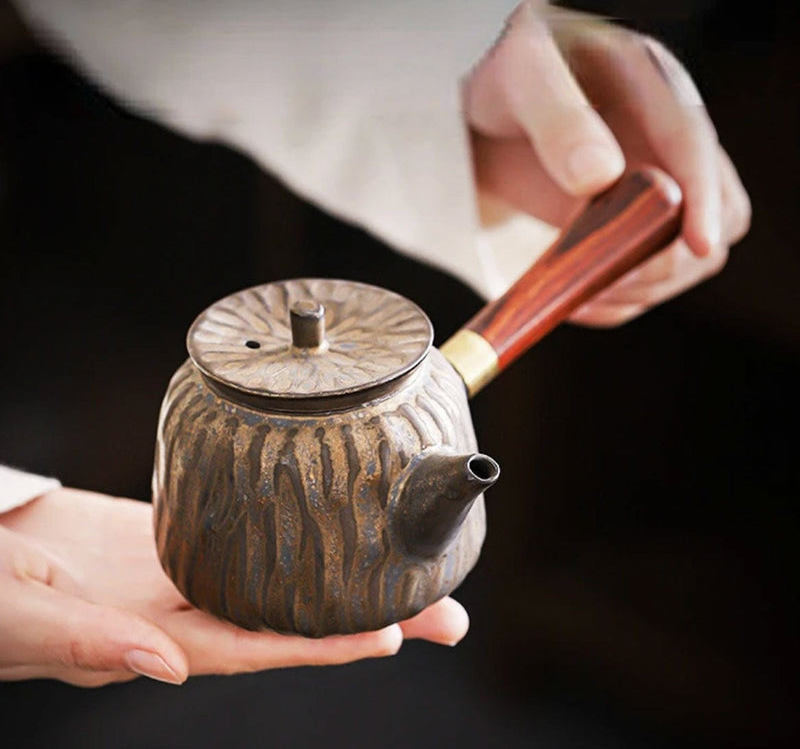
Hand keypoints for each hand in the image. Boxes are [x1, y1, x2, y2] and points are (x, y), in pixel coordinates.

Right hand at [0, 488, 467, 686]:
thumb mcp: (24, 618)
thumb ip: (90, 642)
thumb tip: (161, 668)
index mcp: (153, 641)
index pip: (254, 647)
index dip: (319, 646)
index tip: (388, 635)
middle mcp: (185, 615)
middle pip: (288, 621)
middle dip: (367, 623)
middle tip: (446, 616)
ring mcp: (188, 576)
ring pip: (280, 582)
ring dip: (346, 581)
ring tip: (415, 574)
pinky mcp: (182, 538)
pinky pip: (250, 543)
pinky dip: (298, 542)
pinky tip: (337, 532)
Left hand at [465, 0, 749, 325]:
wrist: (479, 120)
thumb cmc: (500, 81)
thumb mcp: (518, 77)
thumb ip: (558, 118)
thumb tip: (602, 175)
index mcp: (651, 82)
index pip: (694, 142)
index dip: (704, 194)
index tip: (696, 243)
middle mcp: (668, 139)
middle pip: (720, 211)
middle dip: (672, 255)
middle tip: (606, 275)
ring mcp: (656, 187)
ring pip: (690, 258)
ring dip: (644, 287)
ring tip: (579, 292)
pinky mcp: (633, 227)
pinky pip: (647, 279)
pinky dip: (618, 301)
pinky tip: (577, 299)